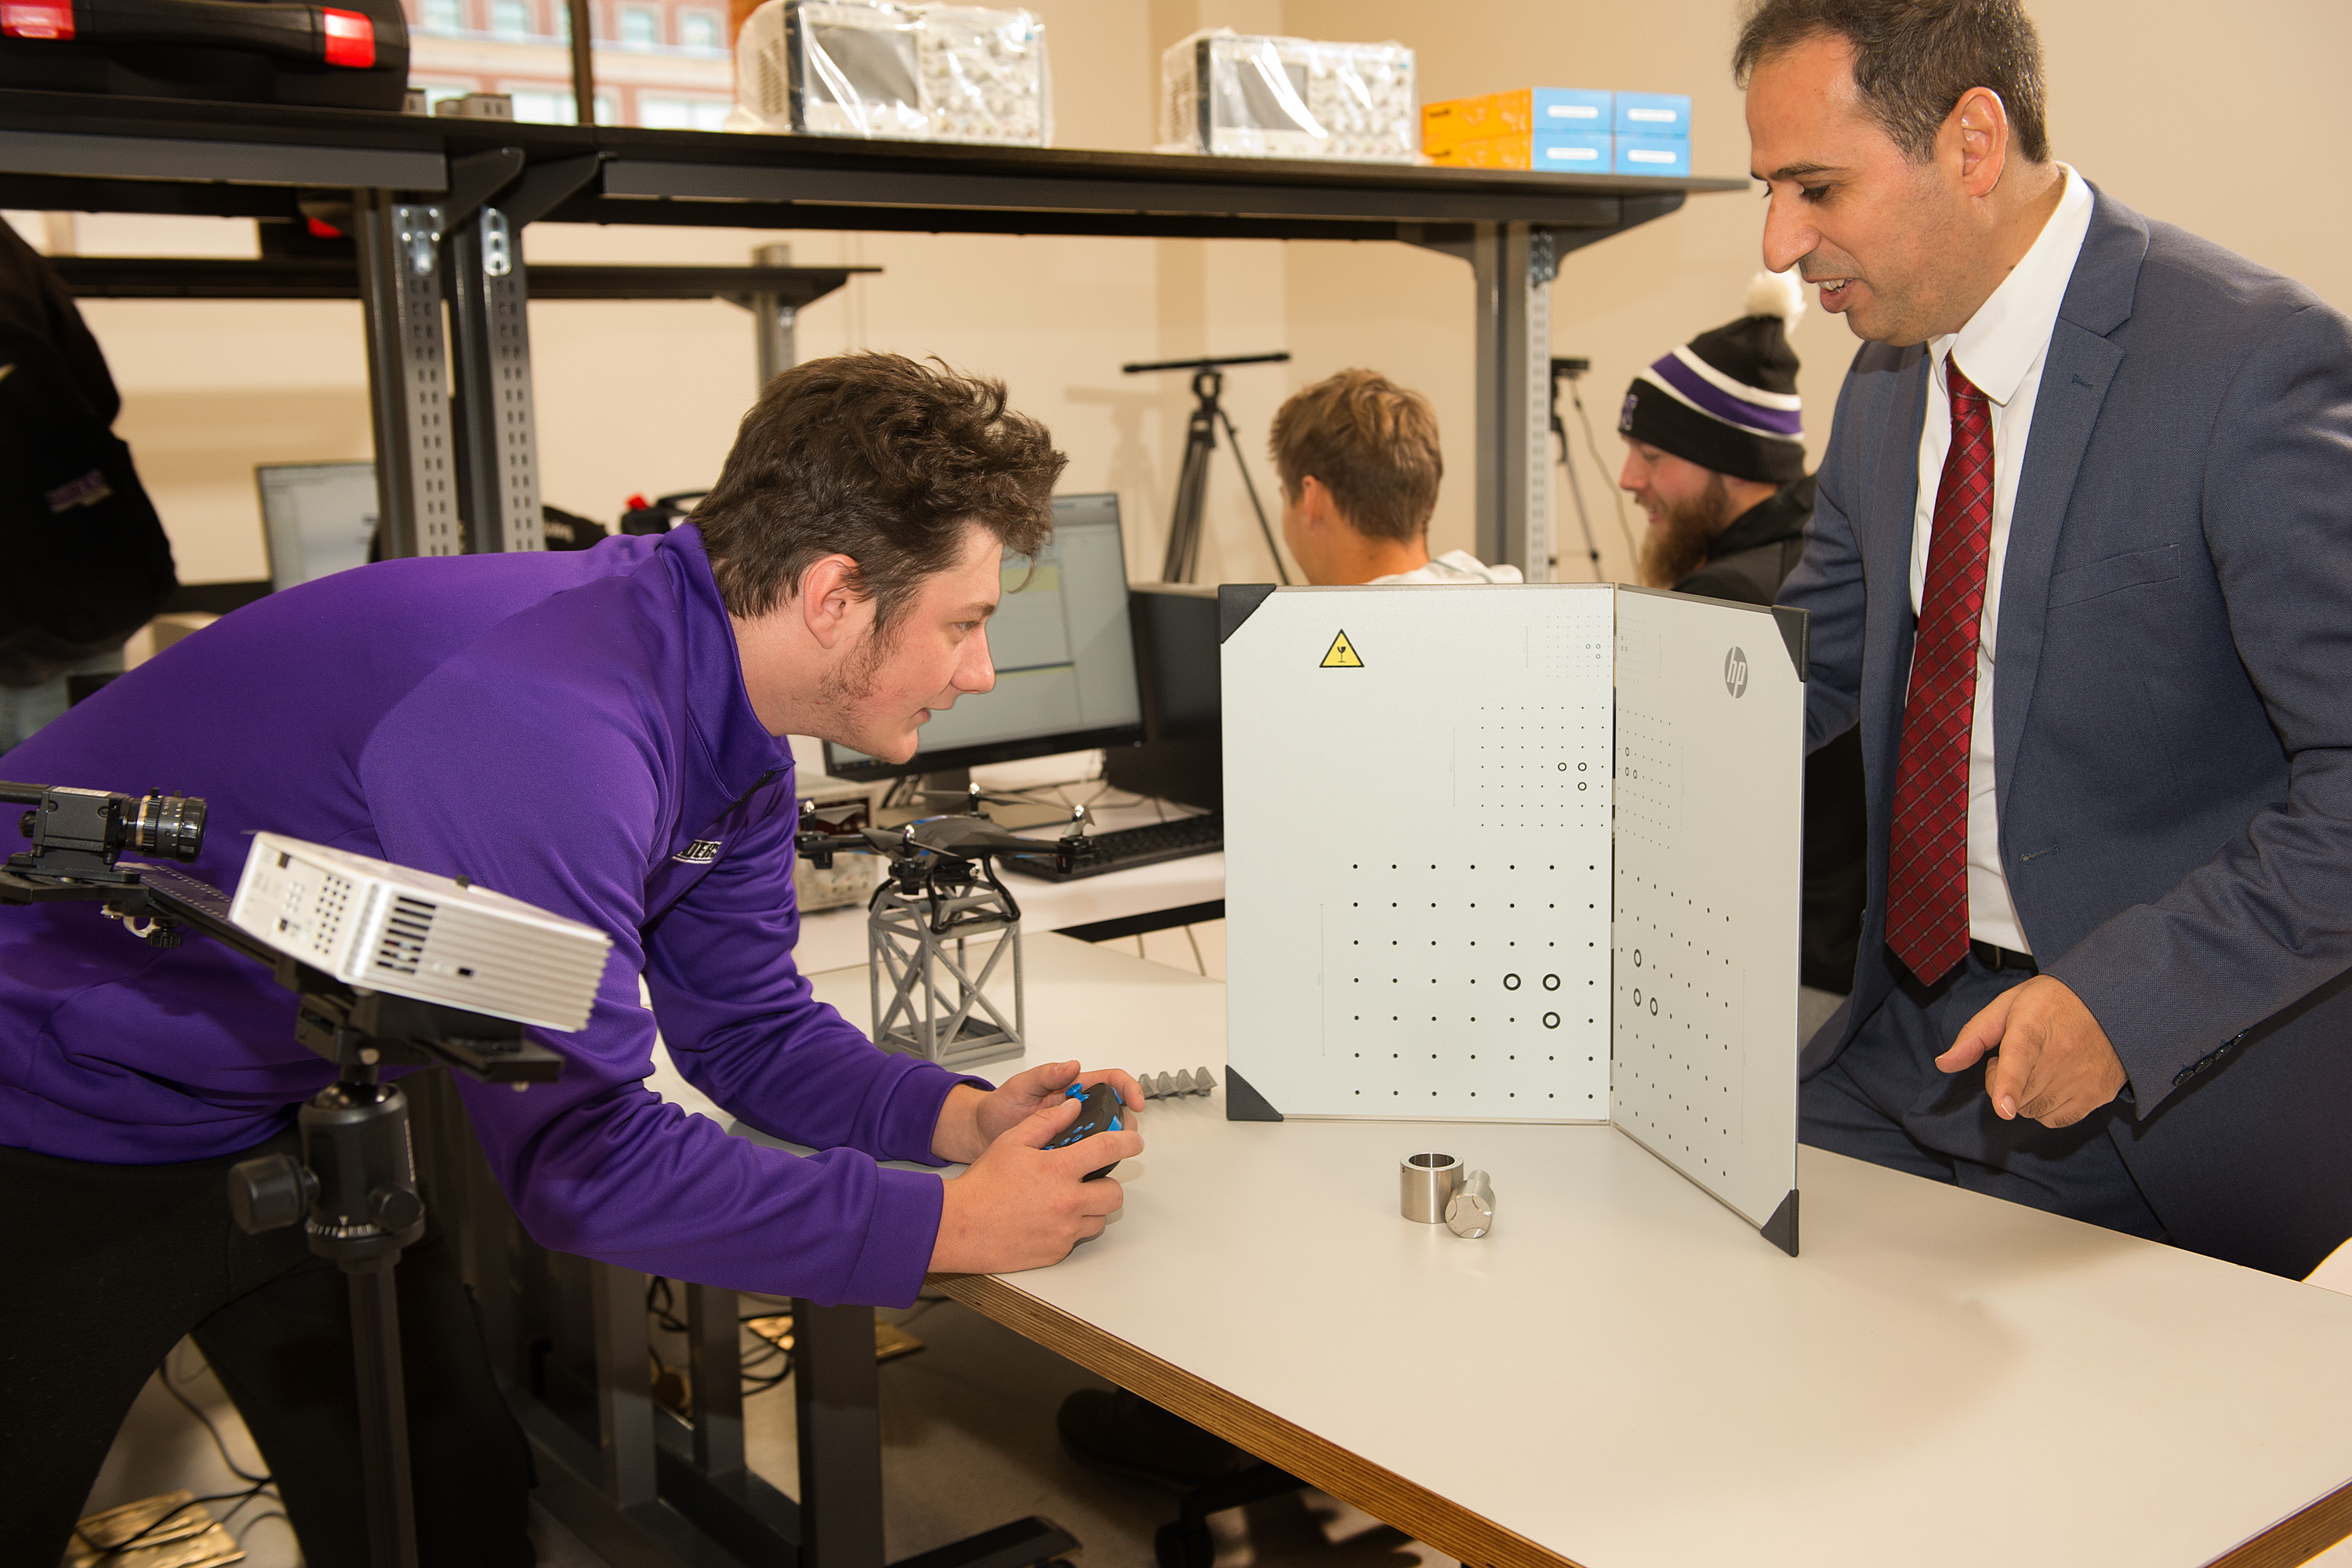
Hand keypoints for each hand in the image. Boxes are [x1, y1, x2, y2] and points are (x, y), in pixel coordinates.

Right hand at [928, 1093, 1145, 1273]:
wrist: (959, 1227)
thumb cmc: (982, 1186)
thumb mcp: (1011, 1142)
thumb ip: (1046, 1122)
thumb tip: (1072, 1108)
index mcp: (1058, 1170)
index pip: (1108, 1151)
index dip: (1128, 1142)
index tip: (1134, 1141)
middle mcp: (1067, 1203)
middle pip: (1114, 1193)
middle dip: (1107, 1183)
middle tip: (1091, 1179)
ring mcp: (1064, 1231)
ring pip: (1100, 1219)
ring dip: (1092, 1208)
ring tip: (1067, 1200)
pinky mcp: (1057, 1252)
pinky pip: (1078, 1238)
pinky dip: (1072, 1228)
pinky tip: (1050, 1218)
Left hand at [930, 1059, 1143, 1164]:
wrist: (981, 1136)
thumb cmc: (1000, 1107)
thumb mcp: (1019, 1087)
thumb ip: (1045, 1075)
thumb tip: (1072, 1065)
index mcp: (1073, 1089)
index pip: (1111, 1082)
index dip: (1129, 1089)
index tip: (1136, 1103)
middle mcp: (1079, 1112)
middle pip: (1116, 1114)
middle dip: (1124, 1125)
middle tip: (1118, 1139)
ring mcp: (1074, 1135)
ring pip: (1105, 1140)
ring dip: (1109, 1148)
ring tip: (1098, 1157)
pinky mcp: (1068, 1157)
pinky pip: (1088, 1161)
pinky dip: (1093, 1166)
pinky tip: (1086, 1172)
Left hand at [1936, 975, 2127, 1127]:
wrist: (2111, 1002)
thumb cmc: (2053, 1003)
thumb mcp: (2009, 1005)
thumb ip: (1974, 1035)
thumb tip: (1944, 1064)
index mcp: (2032, 1027)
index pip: (2019, 1060)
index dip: (2008, 1085)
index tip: (2004, 1109)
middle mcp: (2060, 1055)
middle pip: (2015, 1095)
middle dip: (2002, 1082)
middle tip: (2016, 1056)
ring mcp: (2082, 1078)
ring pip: (2032, 1110)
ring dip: (2025, 1096)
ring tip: (2037, 1065)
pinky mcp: (2097, 1094)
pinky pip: (2055, 1119)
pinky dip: (2046, 1108)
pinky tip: (2052, 1082)